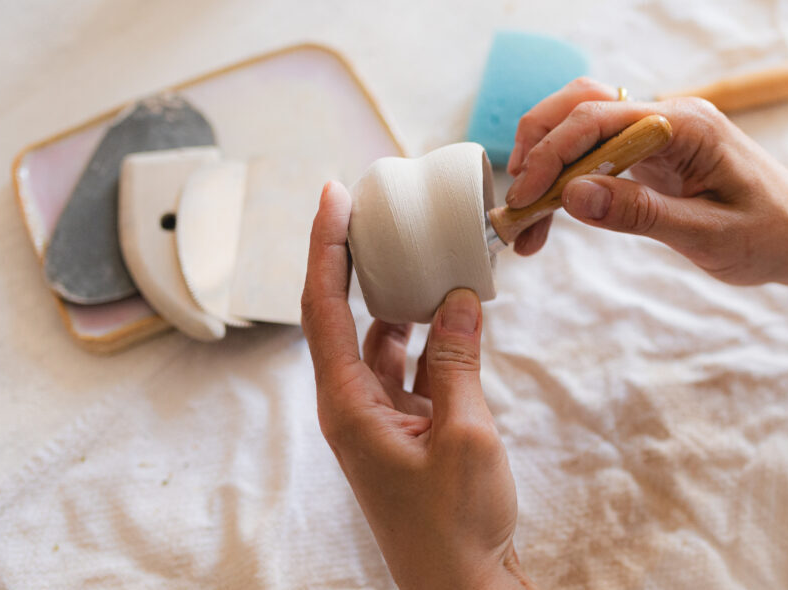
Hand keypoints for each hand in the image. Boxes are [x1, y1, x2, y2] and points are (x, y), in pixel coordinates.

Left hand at [301, 181, 531, 589]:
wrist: (464, 589)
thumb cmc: (456, 525)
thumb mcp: (465, 433)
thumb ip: (458, 362)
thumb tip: (457, 297)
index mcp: (347, 407)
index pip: (322, 308)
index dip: (324, 246)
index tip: (332, 194)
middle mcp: (350, 408)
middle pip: (340, 316)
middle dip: (354, 261)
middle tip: (373, 208)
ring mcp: (376, 422)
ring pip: (379, 341)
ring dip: (398, 299)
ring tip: (421, 251)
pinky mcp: (404, 435)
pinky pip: (408, 370)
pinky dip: (428, 340)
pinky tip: (454, 316)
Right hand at [505, 77, 787, 299]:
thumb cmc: (772, 236)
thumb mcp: (708, 235)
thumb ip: (640, 213)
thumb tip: (574, 196)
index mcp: (687, 125)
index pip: (600, 119)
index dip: (553, 153)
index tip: (527, 197)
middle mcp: (669, 119)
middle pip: (582, 107)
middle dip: (538, 148)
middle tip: (517, 202)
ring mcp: (659, 136)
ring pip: (583, 127)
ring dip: (547, 163)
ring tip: (528, 216)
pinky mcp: (653, 158)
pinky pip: (598, 155)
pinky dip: (568, 181)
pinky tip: (553, 216)